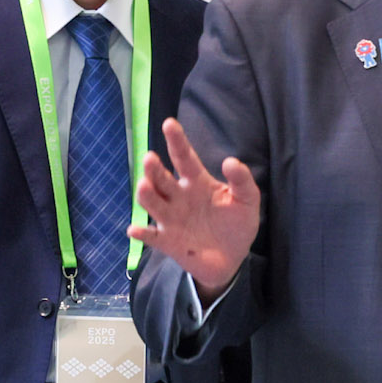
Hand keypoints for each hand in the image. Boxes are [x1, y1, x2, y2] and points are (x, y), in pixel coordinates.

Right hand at [129, 118, 261, 302]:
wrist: (232, 258)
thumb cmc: (237, 224)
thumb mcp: (247, 200)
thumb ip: (242, 180)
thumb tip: (230, 161)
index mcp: (197, 182)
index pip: (184, 157)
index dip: (177, 141)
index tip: (169, 124)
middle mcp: (178, 196)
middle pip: (161, 178)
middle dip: (154, 168)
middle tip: (151, 158)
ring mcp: (171, 219)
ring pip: (152, 203)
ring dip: (146, 195)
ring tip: (145, 186)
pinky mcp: (167, 241)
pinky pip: (151, 236)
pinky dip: (142, 234)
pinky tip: (134, 230)